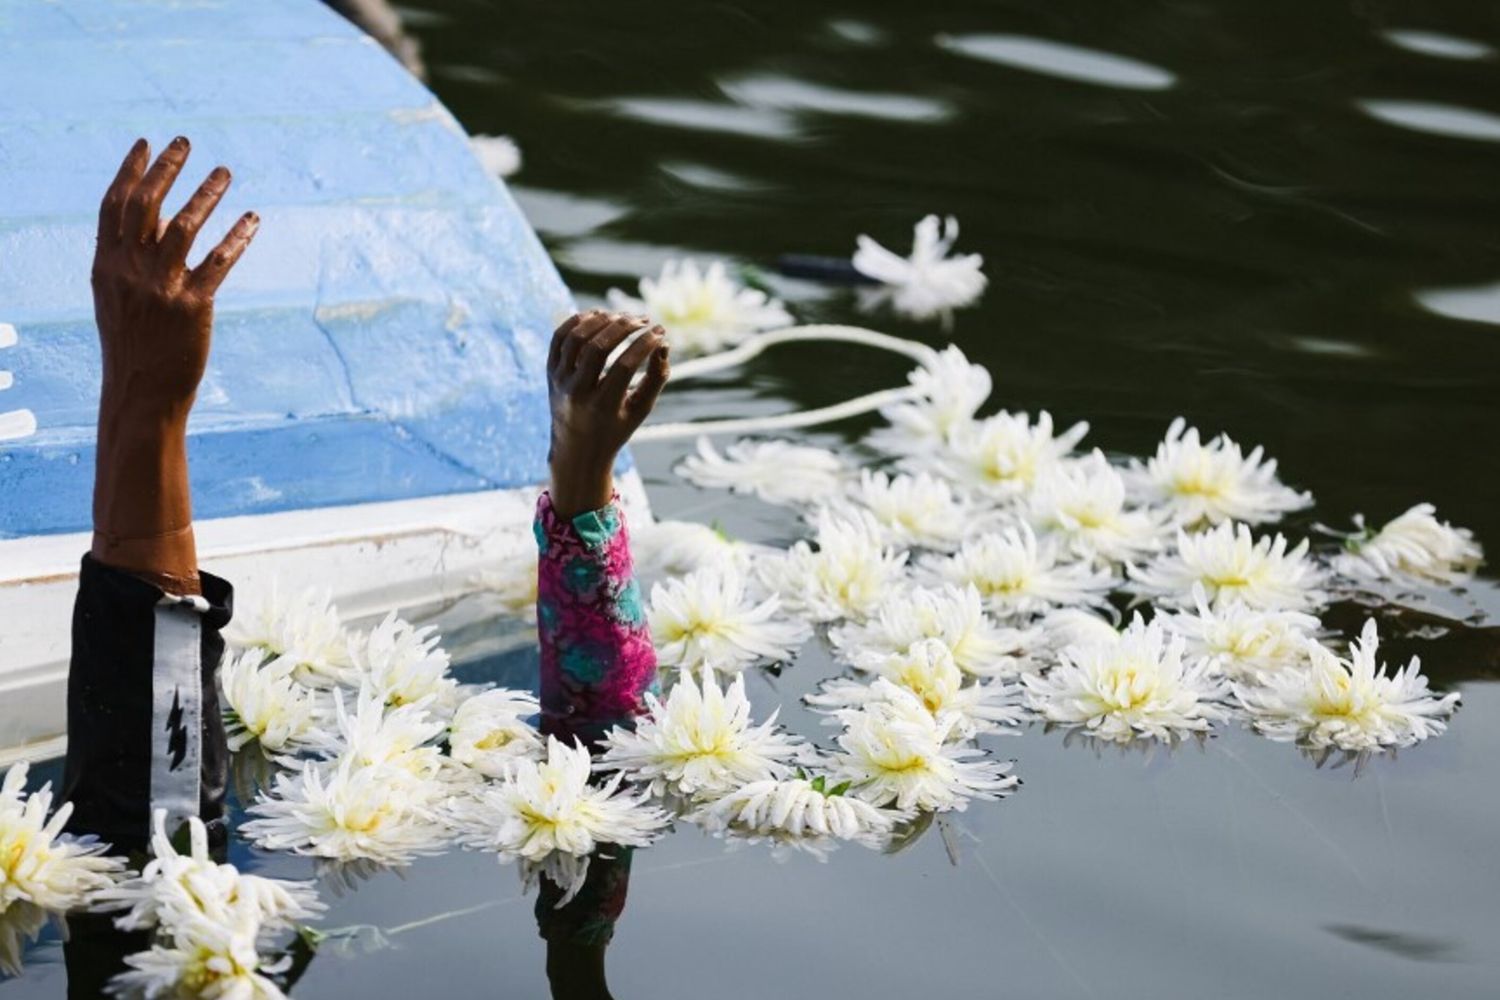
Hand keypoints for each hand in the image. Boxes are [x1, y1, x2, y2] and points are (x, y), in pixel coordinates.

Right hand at [93, 136, 257, 419]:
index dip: (130, 171)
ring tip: (224, 172)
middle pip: (146, 206)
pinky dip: (237, 237)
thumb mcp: (118, 298)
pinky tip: (252, 218)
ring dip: (205, 194)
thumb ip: (131, 259)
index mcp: (106, 266)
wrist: (141, 392)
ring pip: (184, 227)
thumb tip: (161, 218)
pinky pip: (219, 262)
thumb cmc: (134, 345)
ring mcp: (160, 288)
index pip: (115, 206)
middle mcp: (129, 272)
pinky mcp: (192, 307)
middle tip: (186, 142)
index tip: (147, 144)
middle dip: (166, 169)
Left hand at [547, 311, 669, 518]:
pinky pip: (559, 337)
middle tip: (644, 319)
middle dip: (624, 327)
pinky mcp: (550, 372)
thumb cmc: (616, 428)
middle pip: (598, 348)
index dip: (645, 345)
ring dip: (602, 320)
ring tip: (623, 316)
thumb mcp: (641, 409)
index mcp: (602, 406)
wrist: (576, 451)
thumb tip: (663, 343)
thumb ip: (657, 377)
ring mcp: (559, 381)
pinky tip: (598, 315)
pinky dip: (577, 321)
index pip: (625, 366)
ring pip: (576, 338)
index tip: (660, 332)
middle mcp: (577, 393)